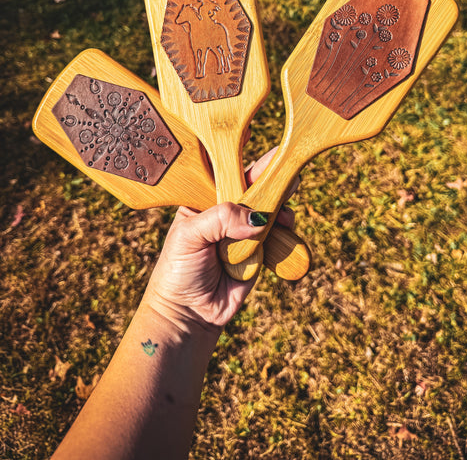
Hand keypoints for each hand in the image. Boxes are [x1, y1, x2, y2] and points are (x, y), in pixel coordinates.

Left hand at [142, 150, 296, 333]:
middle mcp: (228, 212)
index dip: (247, 163)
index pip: (229, 173)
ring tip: (282, 217)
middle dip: (273, 182)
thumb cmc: (178, 271)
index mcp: (206, 199)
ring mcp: (245, 232)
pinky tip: (284, 232)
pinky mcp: (261, 252)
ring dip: (280, 210)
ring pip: (271, 211)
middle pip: (256, 188)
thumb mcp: (190, 236)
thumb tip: (257, 218)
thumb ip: (221, 219)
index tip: (268, 150)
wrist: (188, 316)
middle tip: (288, 177)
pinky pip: (279, 236)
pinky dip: (285, 233)